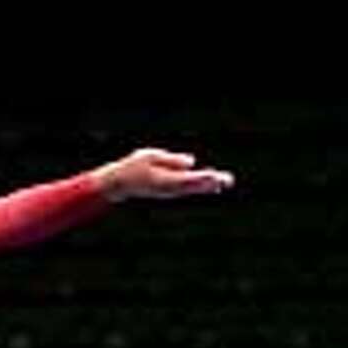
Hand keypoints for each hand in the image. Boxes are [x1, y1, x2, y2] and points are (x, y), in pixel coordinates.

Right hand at [97, 147, 234, 203]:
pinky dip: (201, 185)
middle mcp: (169, 188)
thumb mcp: (150, 156)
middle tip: (228, 180)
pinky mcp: (170, 190)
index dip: (202, 178)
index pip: (186, 179)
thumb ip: (171, 160)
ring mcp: (170, 191)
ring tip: (226, 181)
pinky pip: (189, 188)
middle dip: (211, 182)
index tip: (215, 176)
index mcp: (164, 180)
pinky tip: (214, 184)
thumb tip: (192, 161)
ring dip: (209, 185)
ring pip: (193, 188)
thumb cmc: (132, 167)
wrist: (119, 184)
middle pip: (193, 186)